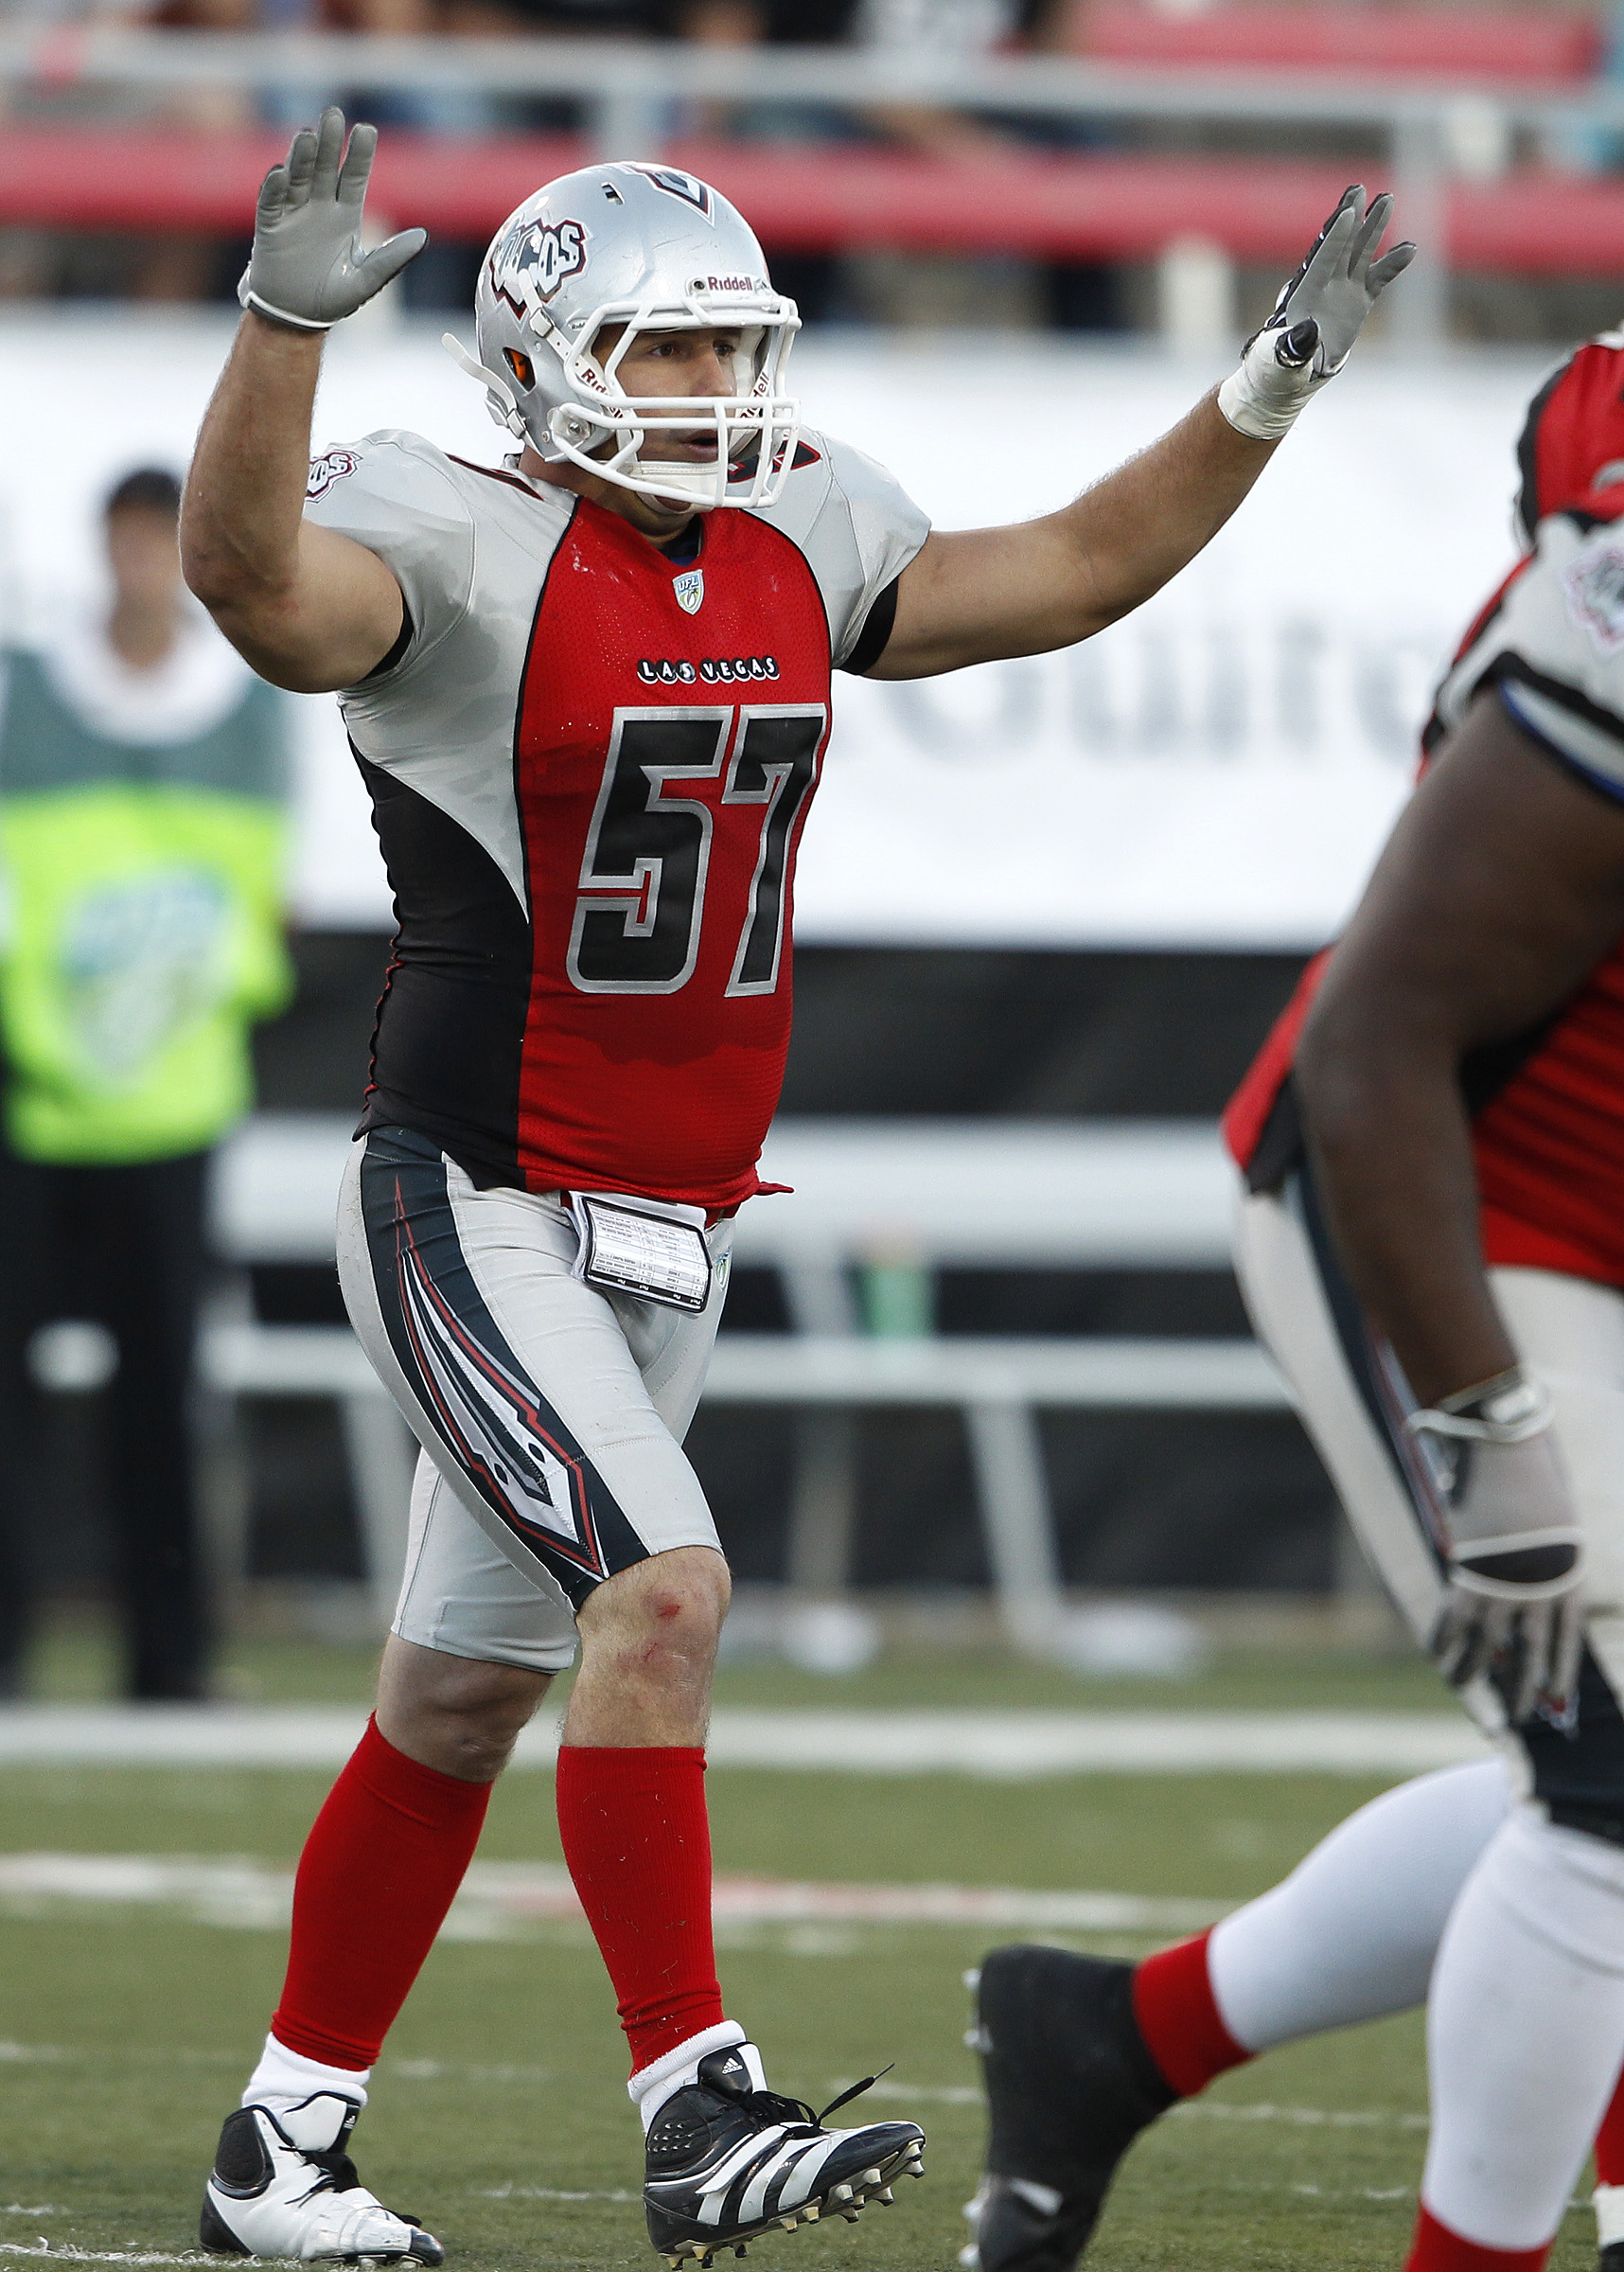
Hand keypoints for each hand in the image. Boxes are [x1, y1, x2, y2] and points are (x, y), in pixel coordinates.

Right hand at [239, 107, 426, 332]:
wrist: (294, 320)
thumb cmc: (331, 299)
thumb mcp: (366, 281)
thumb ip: (391, 259)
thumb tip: (422, 237)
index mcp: (344, 215)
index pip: (353, 177)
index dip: (359, 154)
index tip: (367, 129)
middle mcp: (318, 207)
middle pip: (323, 167)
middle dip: (328, 142)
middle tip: (333, 114)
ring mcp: (292, 214)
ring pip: (296, 177)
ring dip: (300, 157)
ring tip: (307, 135)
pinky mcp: (269, 227)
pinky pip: (270, 203)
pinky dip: (274, 188)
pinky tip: (280, 173)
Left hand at [1218, 186, 1415, 441]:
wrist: (1291, 377)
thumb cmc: (1276, 370)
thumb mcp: (1280, 362)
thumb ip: (1293, 347)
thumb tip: (1308, 331)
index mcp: (1301, 296)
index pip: (1321, 261)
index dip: (1333, 239)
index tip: (1346, 214)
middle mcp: (1323, 285)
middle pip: (1339, 246)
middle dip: (1349, 218)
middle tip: (1359, 189)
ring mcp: (1342, 290)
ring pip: (1360, 253)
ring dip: (1373, 228)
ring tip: (1387, 200)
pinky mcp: (1357, 301)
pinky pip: (1378, 278)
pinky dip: (1393, 263)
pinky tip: (1410, 248)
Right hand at [1408, 1366, 1584, 1722]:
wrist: (1508, 1453)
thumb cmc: (1536, 1481)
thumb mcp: (1557, 1526)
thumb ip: (1547, 1562)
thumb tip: (1529, 1591)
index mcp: (1567, 1580)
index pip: (1565, 1642)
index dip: (1558, 1672)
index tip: (1553, 1696)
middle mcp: (1537, 1592)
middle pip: (1527, 1654)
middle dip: (1518, 1689)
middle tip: (1513, 1718)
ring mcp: (1502, 1585)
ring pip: (1485, 1646)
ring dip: (1472, 1672)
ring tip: (1462, 1690)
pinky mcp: (1469, 1573)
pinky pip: (1453, 1618)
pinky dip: (1443, 1639)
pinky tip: (1437, 1656)